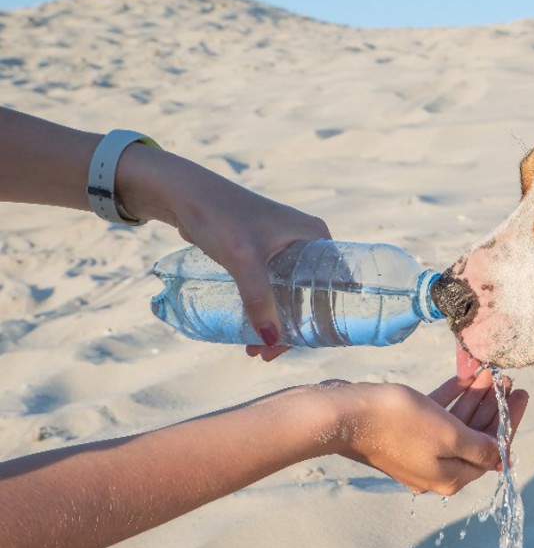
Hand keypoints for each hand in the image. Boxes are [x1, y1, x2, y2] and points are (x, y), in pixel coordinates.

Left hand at [116, 143, 330, 359]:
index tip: (309, 345)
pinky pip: (272, 288)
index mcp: (317, 237)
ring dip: (275, 323)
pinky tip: (250, 328)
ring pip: (289, 295)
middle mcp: (306, 242)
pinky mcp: (262, 253)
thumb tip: (270, 342)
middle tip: (269, 354)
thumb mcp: (244, 260)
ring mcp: (284, 247)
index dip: (327, 318)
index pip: (335, 285)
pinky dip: (263, 309)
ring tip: (254, 349)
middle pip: (311, 296)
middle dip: (293, 328)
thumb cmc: (220, 216)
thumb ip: (258, 299)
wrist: (183, 193)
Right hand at [322, 350, 529, 494]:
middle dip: (494, 407)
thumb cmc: (400, 423)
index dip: (509, 421)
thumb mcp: (449, 435)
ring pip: (457, 423)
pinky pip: (436, 416)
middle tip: (508, 380)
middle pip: (476, 437)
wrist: (346, 415)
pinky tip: (465, 376)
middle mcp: (436, 469)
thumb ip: (479, 447)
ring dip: (475, 397)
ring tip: (490, 372)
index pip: (492, 451)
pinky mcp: (404, 434)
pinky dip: (452, 397)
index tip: (521, 395)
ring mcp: (419, 451)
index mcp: (451, 476)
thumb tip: (502, 460)